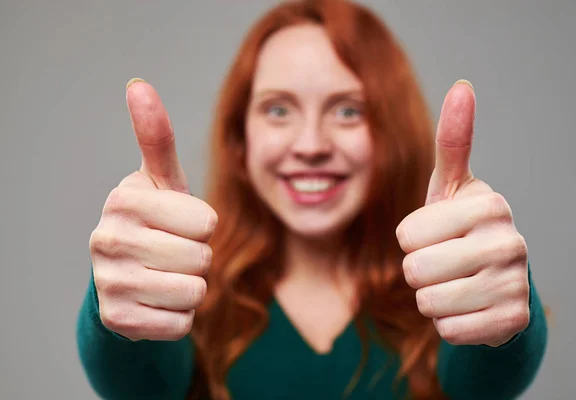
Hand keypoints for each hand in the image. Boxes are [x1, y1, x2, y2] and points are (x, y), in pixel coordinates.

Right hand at [89, 78, 217, 340]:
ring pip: (194, 293)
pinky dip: (179, 318)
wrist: (128, 276)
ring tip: (166, 277)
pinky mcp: (115, 320)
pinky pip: (180, 325)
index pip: (206, 222)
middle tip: (173, 253)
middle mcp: (106, 239)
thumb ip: (157, 138)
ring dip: (191, 289)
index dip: (202, 227)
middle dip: (198, 258)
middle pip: (201, 258)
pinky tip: (157, 302)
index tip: (178, 224)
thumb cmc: (156, 223)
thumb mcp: (162, 182)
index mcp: (124, 199)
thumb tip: (138, 84)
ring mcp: (108, 282)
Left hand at [396, 80, 528, 346]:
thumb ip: (453, 142)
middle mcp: (510, 241)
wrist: (491, 280)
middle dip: (417, 272)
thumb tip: (463, 87)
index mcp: (489, 204)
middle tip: (441, 264)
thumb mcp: (451, 187)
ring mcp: (515, 284)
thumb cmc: (459, 229)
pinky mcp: (513, 321)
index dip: (410, 240)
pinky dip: (449, 324)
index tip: (435, 234)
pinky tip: (468, 308)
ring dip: (430, 299)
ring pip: (429, 303)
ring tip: (453, 285)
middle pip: (416, 270)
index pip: (407, 235)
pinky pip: (450, 330)